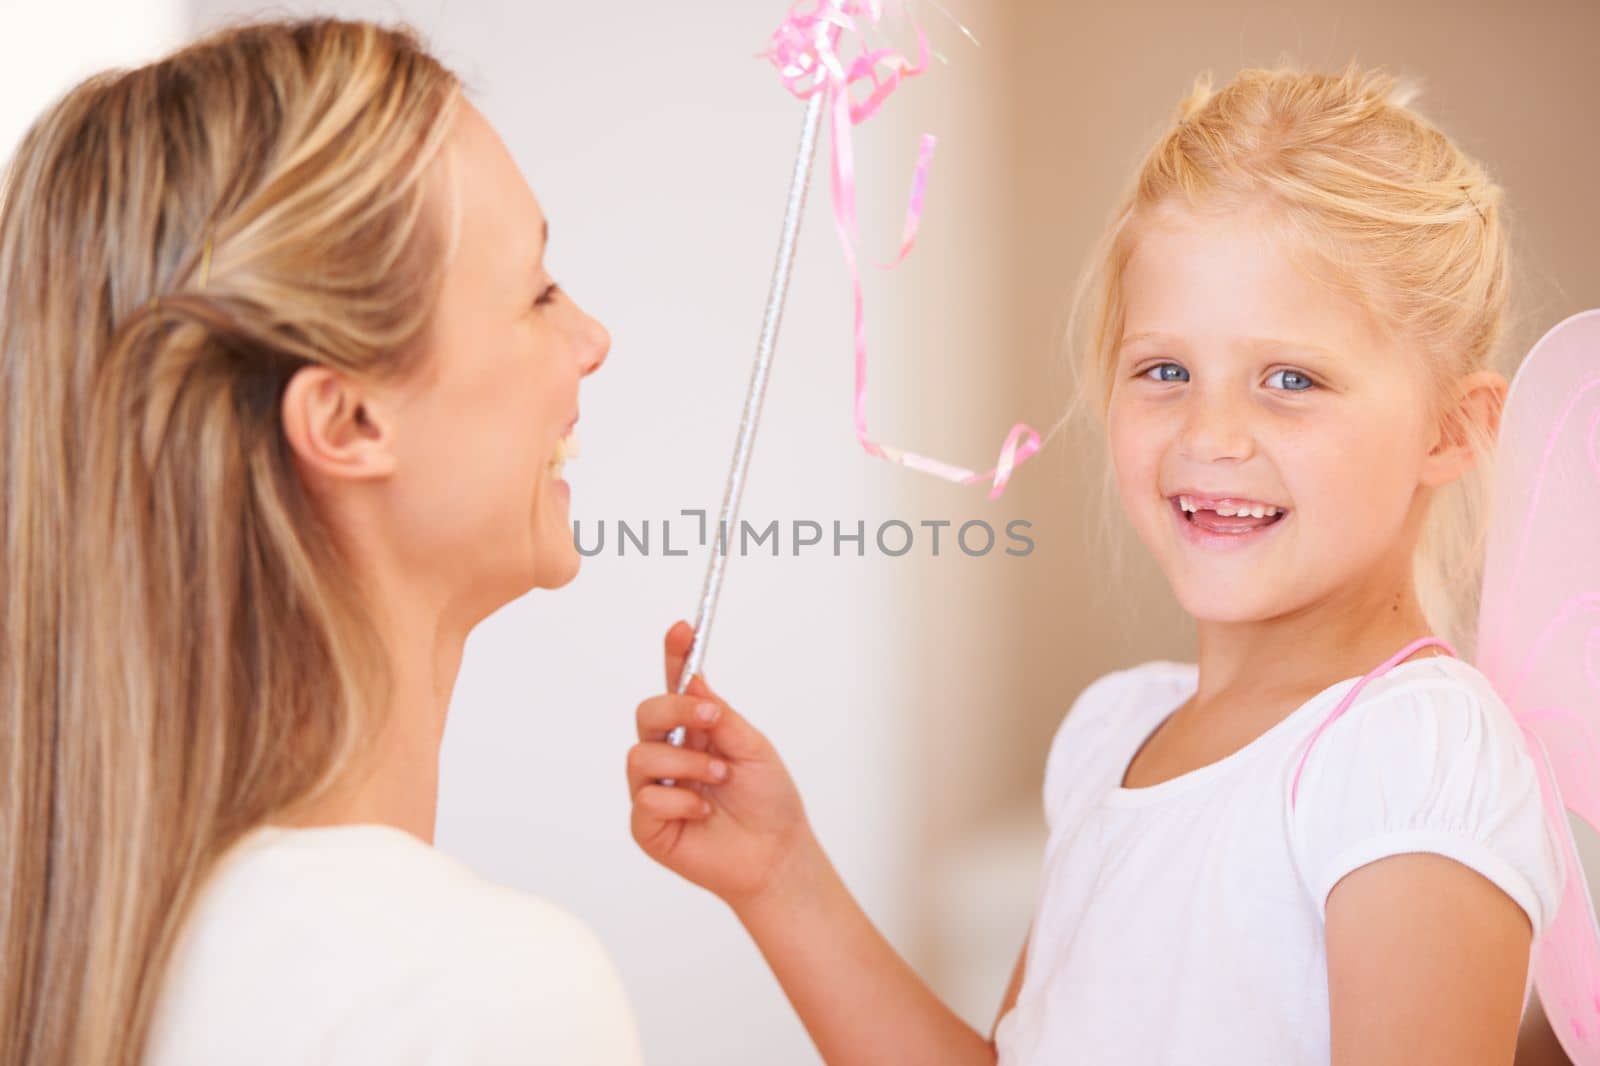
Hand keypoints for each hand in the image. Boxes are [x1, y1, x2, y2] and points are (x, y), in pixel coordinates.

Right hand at [627, 621, 812, 910]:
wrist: (776, 854)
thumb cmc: (768, 801)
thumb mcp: (752, 747)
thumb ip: (720, 716)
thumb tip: (692, 682)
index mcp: (697, 732)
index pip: (676, 687)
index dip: (675, 656)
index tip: (683, 629)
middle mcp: (671, 755)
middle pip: (647, 714)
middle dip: (676, 710)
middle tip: (712, 719)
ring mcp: (655, 789)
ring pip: (641, 755)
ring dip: (687, 763)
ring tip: (719, 779)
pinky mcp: (648, 824)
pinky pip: (646, 798)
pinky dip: (679, 800)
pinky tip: (702, 811)